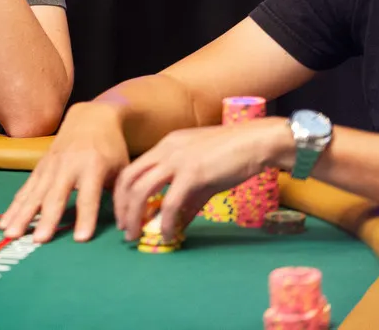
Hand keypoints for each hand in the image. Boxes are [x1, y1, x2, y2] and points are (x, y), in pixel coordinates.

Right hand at [0, 102, 129, 242]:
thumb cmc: (111, 147)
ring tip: (12, 235)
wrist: (90, 117)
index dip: (86, 217)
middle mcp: (68, 165)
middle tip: (38, 241)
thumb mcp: (123, 168)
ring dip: (22, 215)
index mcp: (93, 165)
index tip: (81, 239)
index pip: (89, 195)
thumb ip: (121, 195)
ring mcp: (50, 165)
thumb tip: (124, 226)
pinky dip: (14, 206)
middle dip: (46, 219)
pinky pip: (25, 189)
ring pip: (34, 193)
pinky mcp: (39, 167)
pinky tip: (5, 223)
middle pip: (55, 195)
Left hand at [112, 118, 292, 241]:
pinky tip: (167, 236)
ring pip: (141, 190)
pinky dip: (165, 222)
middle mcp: (164, 151)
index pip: (131, 170)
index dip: (122, 194)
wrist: (257, 142)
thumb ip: (187, 199)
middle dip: (121, 207)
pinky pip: (171, 202)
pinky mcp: (193, 174)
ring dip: (134, 215)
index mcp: (164, 146)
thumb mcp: (203, 175)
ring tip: (135, 235)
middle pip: (128, 179)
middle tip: (124, 229)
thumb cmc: (233, 156)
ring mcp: (177, 161)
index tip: (124, 214)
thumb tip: (177, 223)